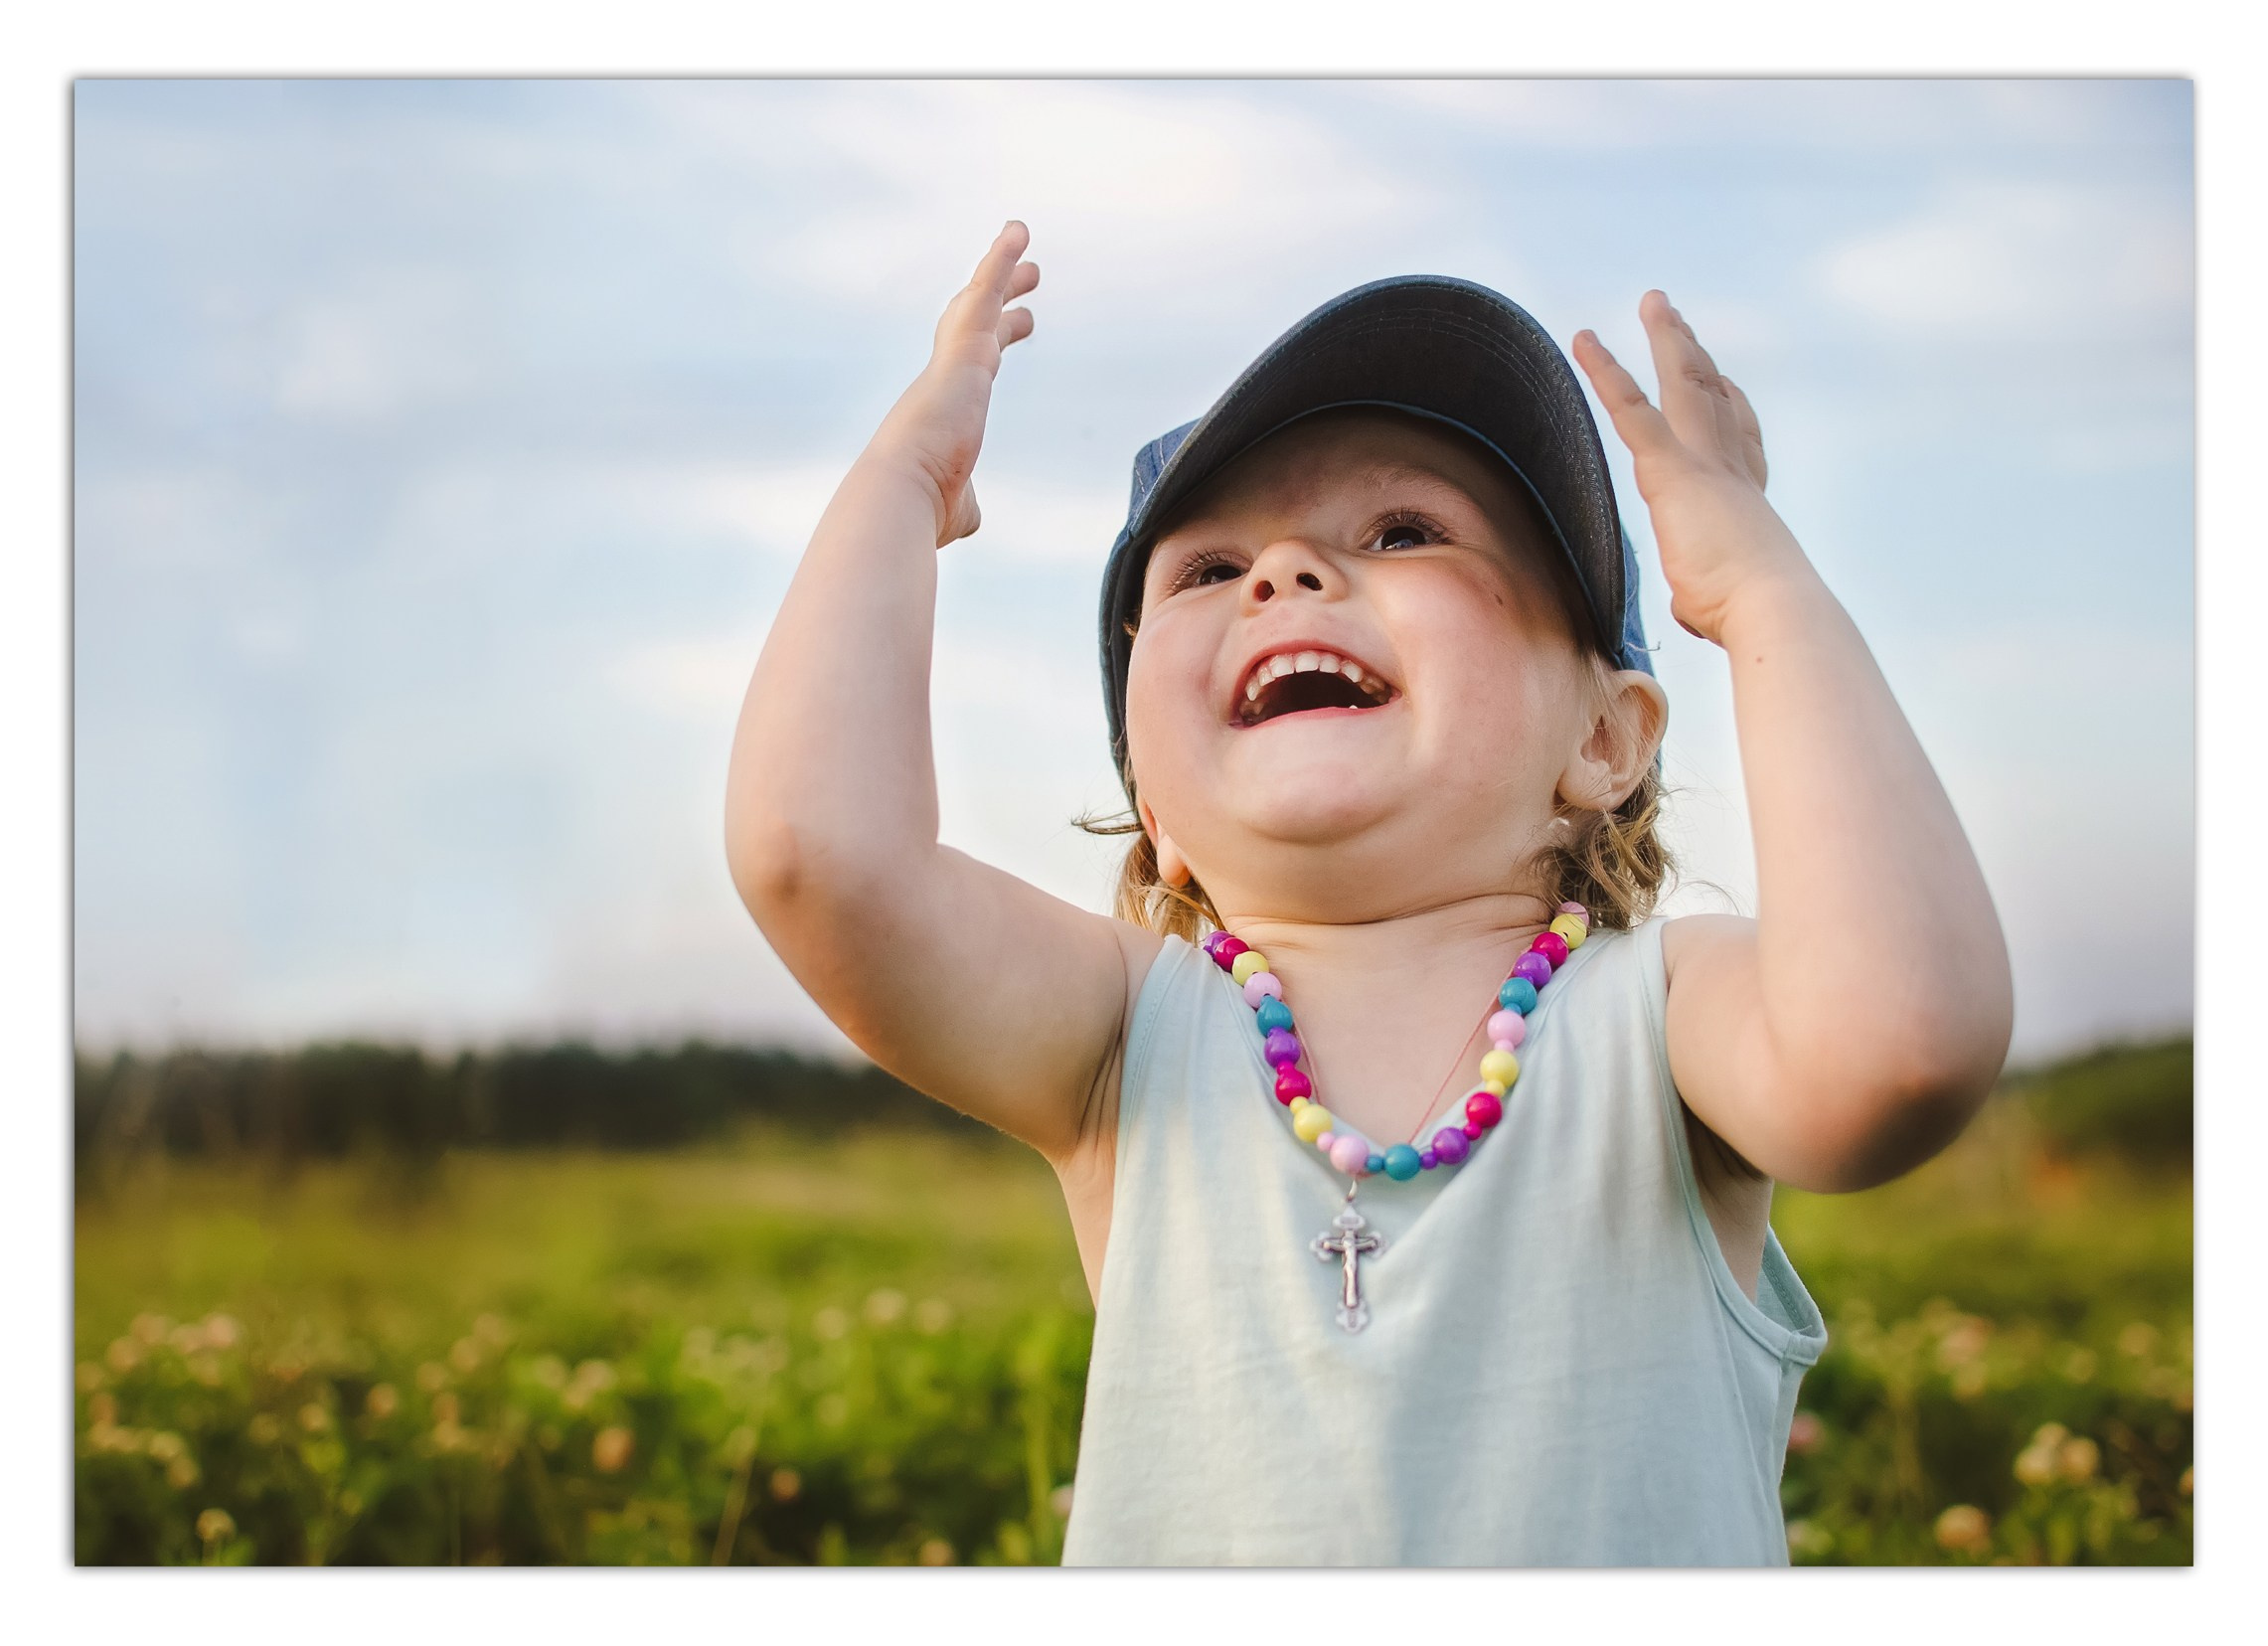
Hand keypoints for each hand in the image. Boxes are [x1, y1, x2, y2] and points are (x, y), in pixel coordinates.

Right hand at [870, 221, 1039, 547]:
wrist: (900, 493)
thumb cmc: (921, 509)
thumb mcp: (955, 508)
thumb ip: (966, 503)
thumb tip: (969, 515)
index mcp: (946, 411)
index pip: (974, 368)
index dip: (995, 343)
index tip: (1015, 326)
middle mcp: (946, 379)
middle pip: (976, 325)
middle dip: (1001, 299)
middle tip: (1029, 276)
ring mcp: (953, 361)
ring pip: (979, 300)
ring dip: (1001, 268)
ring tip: (1022, 237)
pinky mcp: (962, 349)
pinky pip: (985, 293)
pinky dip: (1000, 260)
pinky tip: (1018, 233)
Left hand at [1572, 293, 1811, 645]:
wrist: (1771, 606)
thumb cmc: (1748, 616)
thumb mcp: (1721, 605)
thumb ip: (1703, 596)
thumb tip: (1694, 612)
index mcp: (1747, 502)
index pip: (1742, 444)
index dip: (1734, 410)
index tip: (1726, 383)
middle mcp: (1732, 470)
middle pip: (1715, 399)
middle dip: (1696, 357)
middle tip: (1682, 322)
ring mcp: (1705, 462)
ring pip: (1684, 384)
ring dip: (1668, 339)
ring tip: (1655, 302)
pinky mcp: (1672, 469)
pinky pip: (1631, 407)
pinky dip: (1605, 371)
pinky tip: (1584, 340)